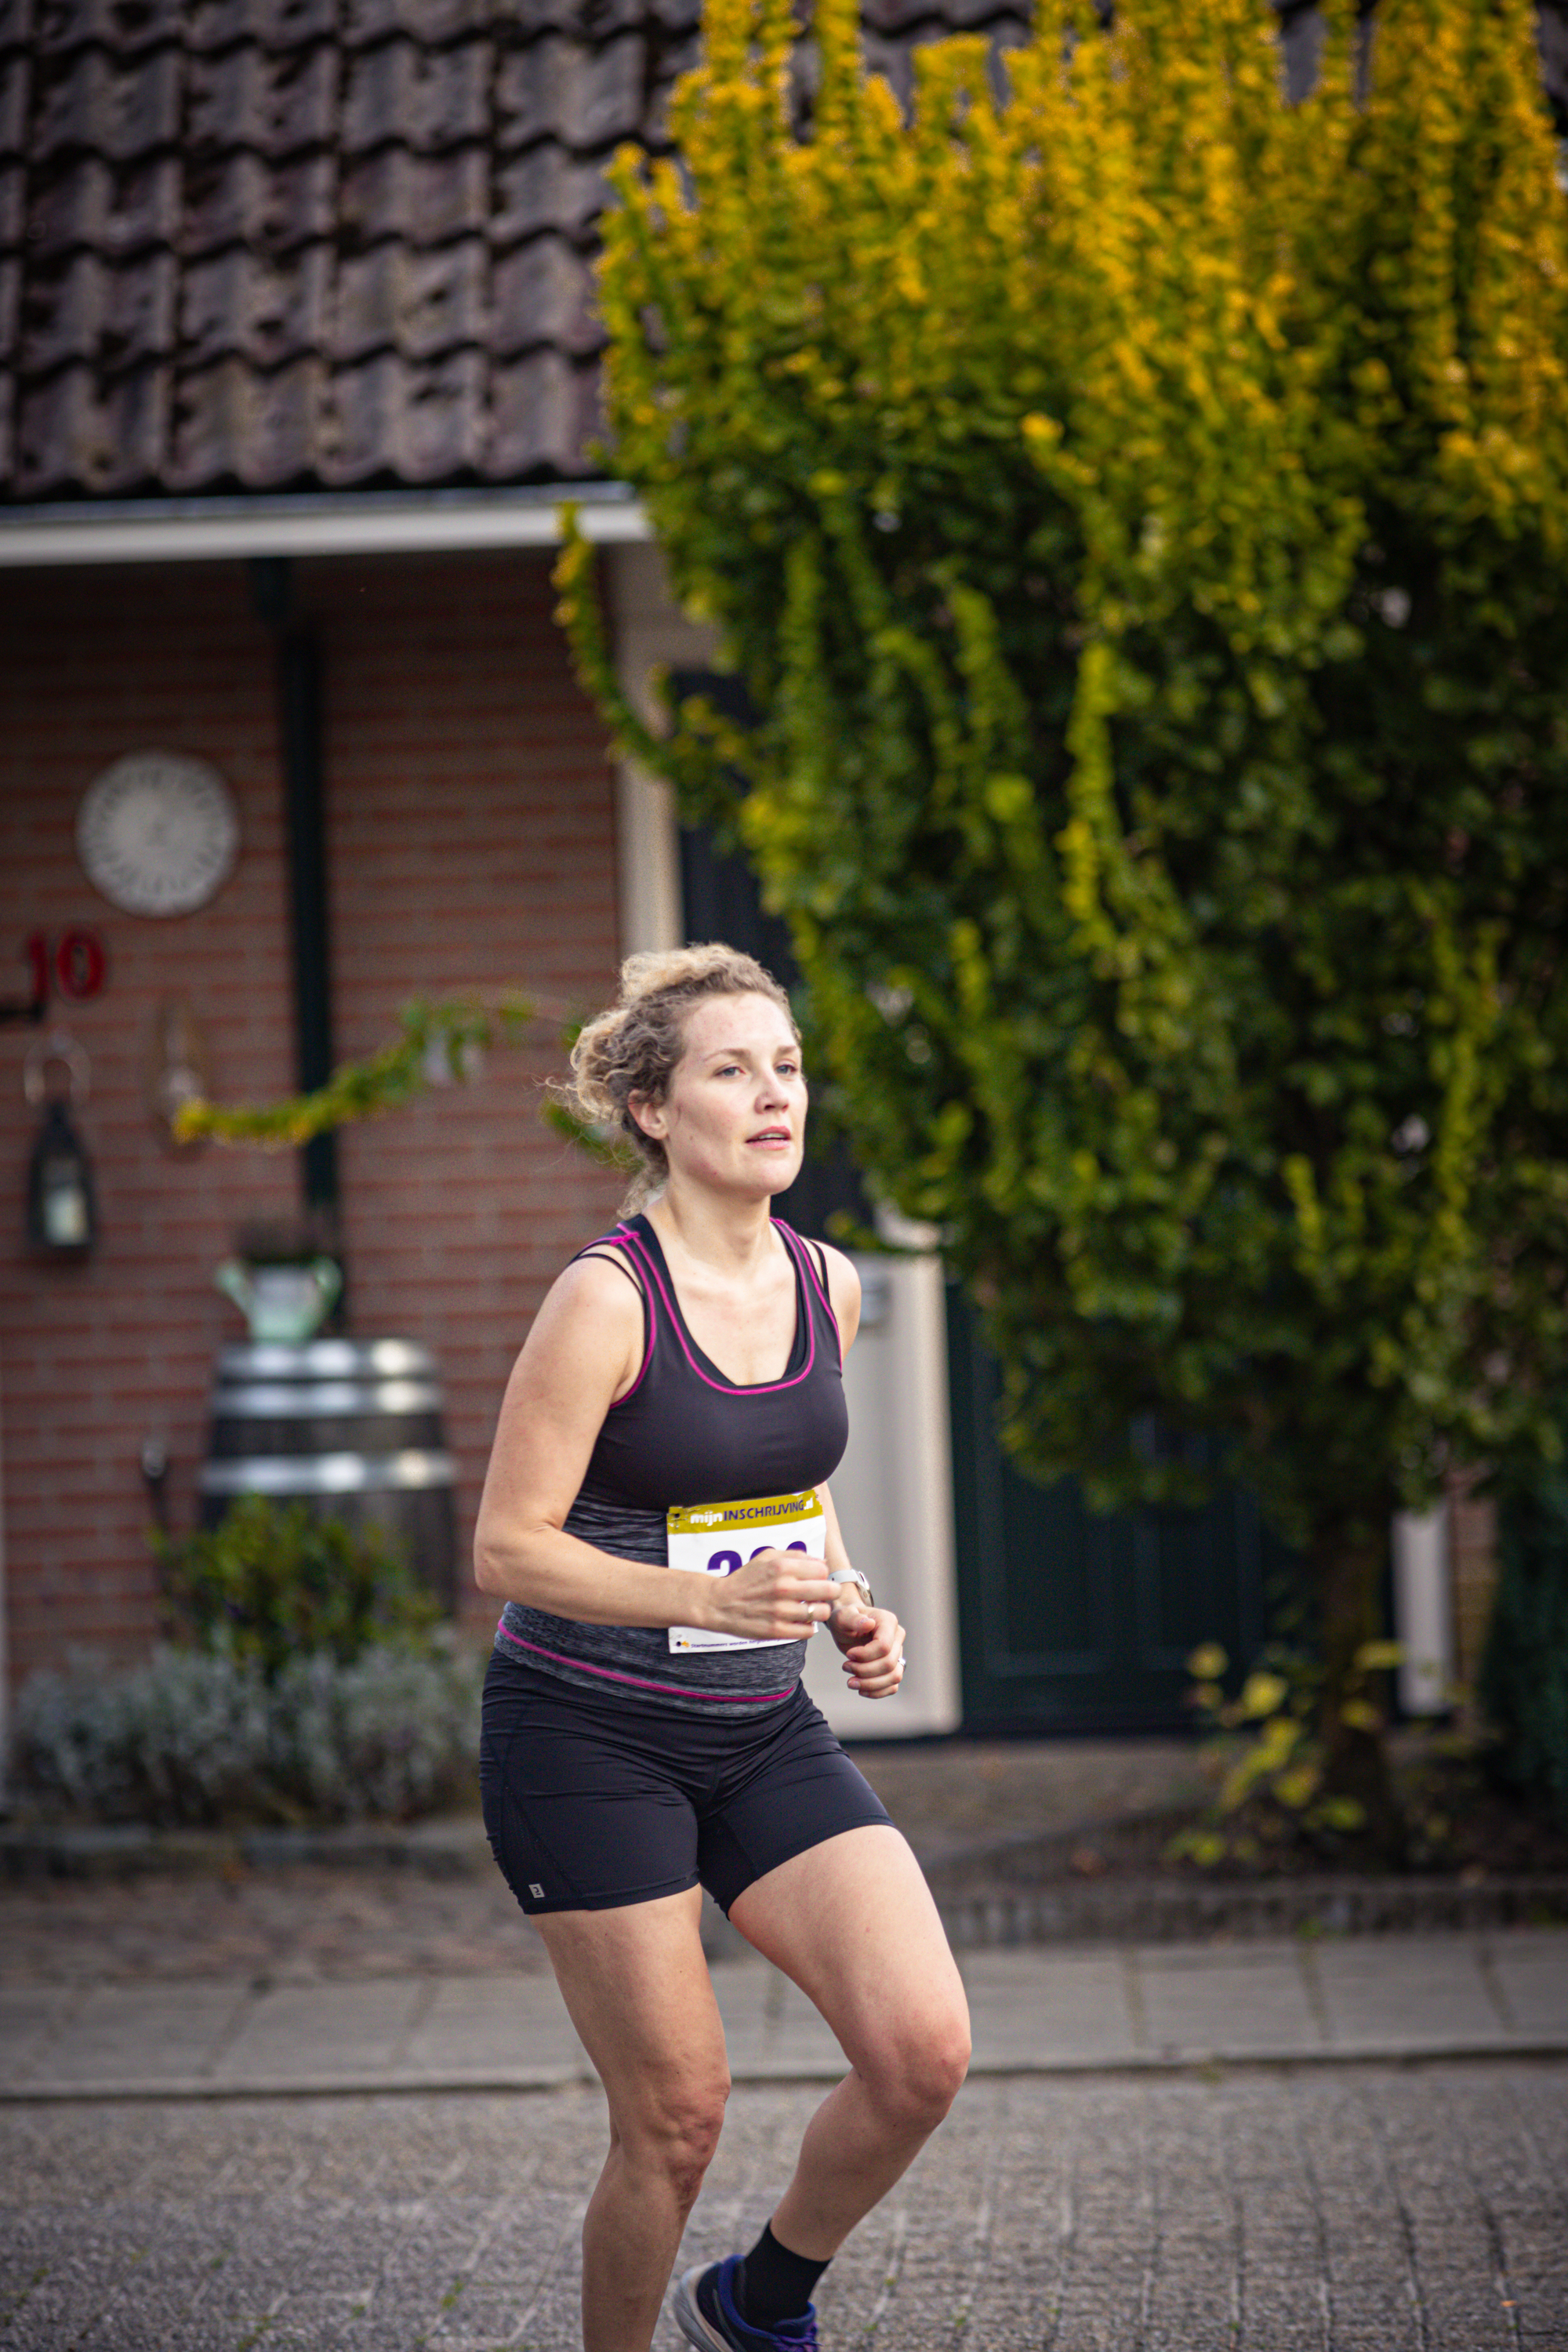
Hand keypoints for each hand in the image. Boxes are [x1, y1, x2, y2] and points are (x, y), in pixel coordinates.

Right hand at [697, 1547, 837, 1643]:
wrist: (720, 1603)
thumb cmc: (745, 1579)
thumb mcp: (767, 1556)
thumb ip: (797, 1556)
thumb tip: (822, 1561)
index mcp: (783, 1567)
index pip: (823, 1569)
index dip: (822, 1574)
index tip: (816, 1579)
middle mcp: (784, 1588)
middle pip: (829, 1591)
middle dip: (828, 1592)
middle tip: (820, 1594)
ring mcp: (781, 1611)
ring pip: (822, 1613)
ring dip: (818, 1611)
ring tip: (808, 1608)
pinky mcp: (777, 1631)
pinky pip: (809, 1632)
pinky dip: (807, 1627)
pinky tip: (798, 1620)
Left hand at [828, 1600, 905, 1697]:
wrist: (846, 1626)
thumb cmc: (845, 1618)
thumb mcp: (843, 1616)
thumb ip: (853, 1619)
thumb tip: (868, 1624)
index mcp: (888, 1621)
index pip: (884, 1646)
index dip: (865, 1655)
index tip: (848, 1655)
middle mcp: (897, 1637)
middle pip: (889, 1664)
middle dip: (864, 1671)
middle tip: (845, 1667)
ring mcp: (898, 1653)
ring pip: (894, 1677)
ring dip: (871, 1684)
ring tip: (851, 1682)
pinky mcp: (894, 1666)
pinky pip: (893, 1686)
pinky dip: (877, 1692)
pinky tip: (861, 1689)